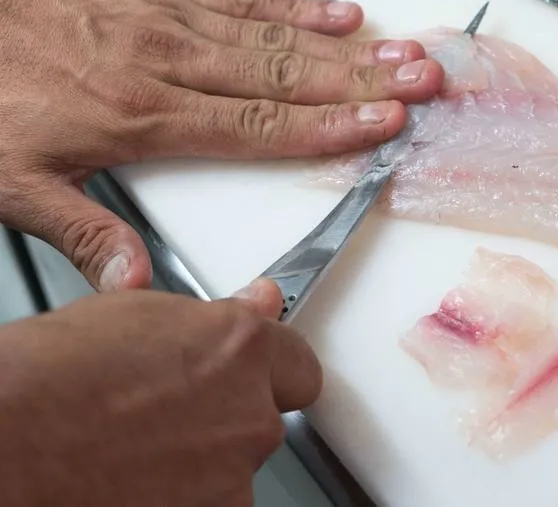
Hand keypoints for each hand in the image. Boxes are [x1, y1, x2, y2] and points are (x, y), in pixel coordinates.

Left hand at [0, 0, 442, 290]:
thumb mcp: (16, 183)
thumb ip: (85, 232)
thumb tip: (137, 288)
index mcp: (144, 116)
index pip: (259, 126)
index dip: (328, 127)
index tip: (383, 125)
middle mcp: (169, 63)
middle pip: (285, 77)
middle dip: (362, 82)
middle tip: (422, 80)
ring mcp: (168, 22)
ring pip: (273, 37)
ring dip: (345, 46)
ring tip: (401, 49)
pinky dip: (292, 5)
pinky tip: (335, 12)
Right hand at [0, 279, 320, 506]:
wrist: (5, 443)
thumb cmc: (49, 379)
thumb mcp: (136, 316)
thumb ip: (217, 318)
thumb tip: (262, 303)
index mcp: (241, 349)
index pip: (296, 365)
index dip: (268, 372)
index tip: (248, 376)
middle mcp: (250, 411)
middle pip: (264, 417)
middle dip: (228, 415)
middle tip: (166, 413)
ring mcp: (232, 474)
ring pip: (235, 467)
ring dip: (204, 461)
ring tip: (136, 448)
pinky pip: (213, 502)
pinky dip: (183, 495)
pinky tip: (134, 477)